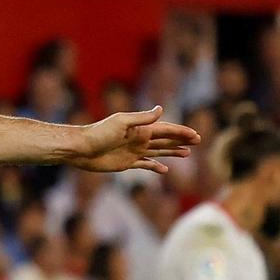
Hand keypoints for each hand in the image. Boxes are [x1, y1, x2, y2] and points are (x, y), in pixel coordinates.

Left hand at [75, 105, 199, 173]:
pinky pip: (145, 165)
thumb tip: (161, 110)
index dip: (181, 132)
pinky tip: (164, 170)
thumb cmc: (99, 133)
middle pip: (165, 140)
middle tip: (198, 141)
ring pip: (158, 152)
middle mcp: (139, 139)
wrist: (81, 149)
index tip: (195, 135)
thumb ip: (142, 119)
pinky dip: (155, 167)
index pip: (166, 129)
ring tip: (187, 153)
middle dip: (181, 140)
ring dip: (172, 152)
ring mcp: (134, 151)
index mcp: (140, 128)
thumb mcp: (122, 123)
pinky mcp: (126, 163)